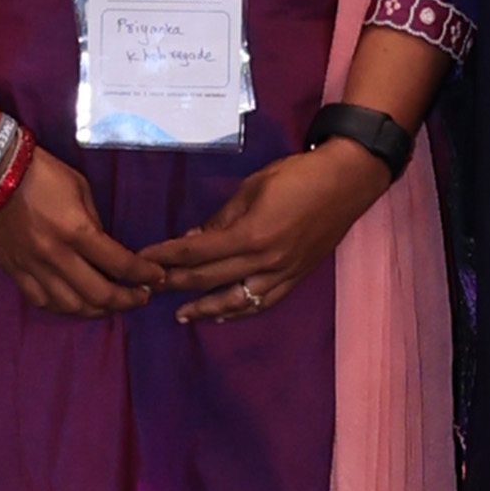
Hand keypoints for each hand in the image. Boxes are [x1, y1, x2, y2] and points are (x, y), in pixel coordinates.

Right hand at [0, 146, 160, 316]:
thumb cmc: (41, 174)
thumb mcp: (80, 189)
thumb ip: (94, 223)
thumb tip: (105, 249)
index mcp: (76, 231)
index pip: (118, 264)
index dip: (143, 274)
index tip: (156, 277)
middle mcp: (55, 256)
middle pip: (98, 294)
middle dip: (126, 300)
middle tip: (140, 297)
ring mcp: (32, 267)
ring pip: (71, 306)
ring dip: (97, 309)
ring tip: (111, 304)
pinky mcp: (14, 271)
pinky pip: (42, 301)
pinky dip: (63, 307)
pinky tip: (76, 303)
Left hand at [147, 143, 387, 326]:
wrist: (347, 181)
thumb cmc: (298, 176)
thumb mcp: (252, 188)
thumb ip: (221, 218)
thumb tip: (193, 239)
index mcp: (250, 235)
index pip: (196, 253)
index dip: (165, 258)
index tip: (142, 261)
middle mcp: (265, 261)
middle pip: (210, 280)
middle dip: (176, 284)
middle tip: (149, 289)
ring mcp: (283, 273)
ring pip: (237, 301)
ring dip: (206, 309)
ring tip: (182, 315)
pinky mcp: (297, 277)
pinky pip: (264, 302)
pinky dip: (240, 311)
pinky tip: (224, 314)